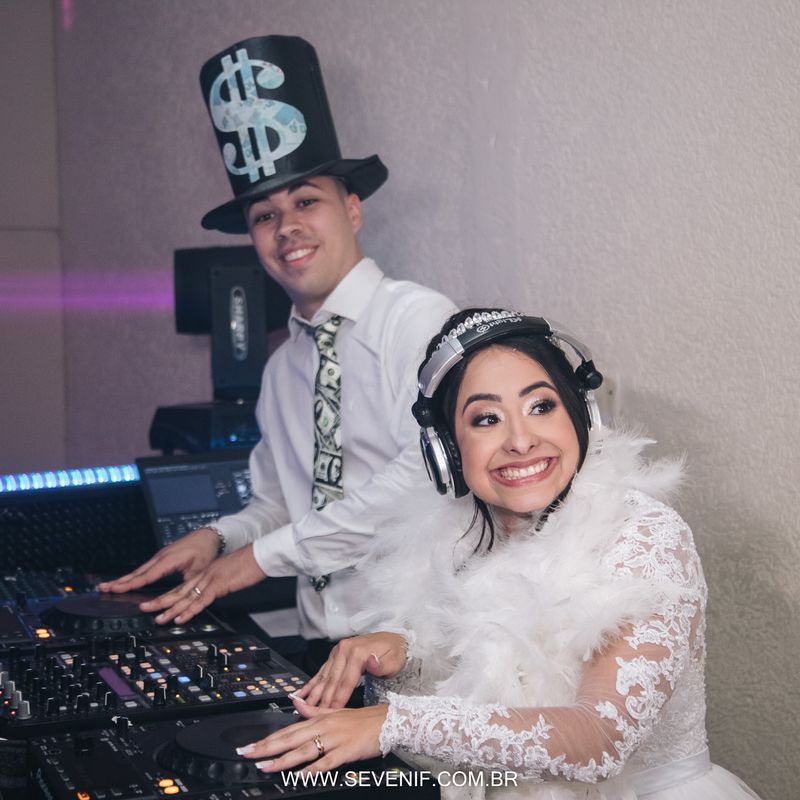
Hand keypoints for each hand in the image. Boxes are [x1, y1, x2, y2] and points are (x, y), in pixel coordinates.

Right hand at [98, 528, 219, 593]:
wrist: (208, 535)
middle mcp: (162, 556)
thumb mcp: (199, 570)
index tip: (117, 588)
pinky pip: (145, 567)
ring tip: (109, 585)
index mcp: (169, 560)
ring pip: (139, 569)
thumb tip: (180, 597)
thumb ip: (187, 584)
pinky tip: (127, 580)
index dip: (132, 583)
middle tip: (103, 587)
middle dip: (120, 580)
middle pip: (138, 571)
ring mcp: (160, 556)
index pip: (147, 575)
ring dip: (124, 578)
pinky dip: (134, 575)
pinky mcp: (162, 557)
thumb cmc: (205, 551)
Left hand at [137, 544, 266, 624]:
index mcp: (205, 573)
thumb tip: (213, 593)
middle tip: (144, 608)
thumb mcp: (228, 576)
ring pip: (185, 597)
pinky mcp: (218, 585)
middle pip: (178, 591)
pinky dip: (189, 611)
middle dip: (160, 601)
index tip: (155, 603)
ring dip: (170, 609)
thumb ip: (217, 584)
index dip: (167, 596)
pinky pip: (200, 601)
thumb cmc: (247, 565)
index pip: (182, 587)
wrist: (258, 555)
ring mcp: (209, 580)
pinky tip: (180, 618)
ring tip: (158, 618)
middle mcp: (204, 575)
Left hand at [237, 702, 387, 775]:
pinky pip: (326, 761)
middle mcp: (324, 727)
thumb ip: (312, 709)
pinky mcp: (346, 751)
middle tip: (247, 754)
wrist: (387, 721)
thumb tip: (294, 701)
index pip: (287, 730)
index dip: (267, 739)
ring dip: (284, 760)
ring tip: (267, 767)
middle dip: (267, 748)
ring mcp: (335, 739)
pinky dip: (313, 769)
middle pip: (291, 738)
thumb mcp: (334, 710)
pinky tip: (301, 776)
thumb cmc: (361, 719)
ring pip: (305, 750)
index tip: (249, 746)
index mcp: (319, 718)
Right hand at [293, 632, 407, 708]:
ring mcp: (339, 651)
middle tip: (313, 716)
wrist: (394, 639)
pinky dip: (312, 682)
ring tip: (302, 707)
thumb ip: (382, 665)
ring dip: (314, 693)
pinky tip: (302, 693)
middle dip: (323, 700)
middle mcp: (345, 649)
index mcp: (357, 652)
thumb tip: (371, 662)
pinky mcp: (336, 654)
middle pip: (332, 680)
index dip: (338, 699)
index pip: (345, 681)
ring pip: (324, 676)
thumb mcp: (394, 661)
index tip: (332, 714)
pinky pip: (322, 670)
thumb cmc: (395, 653)